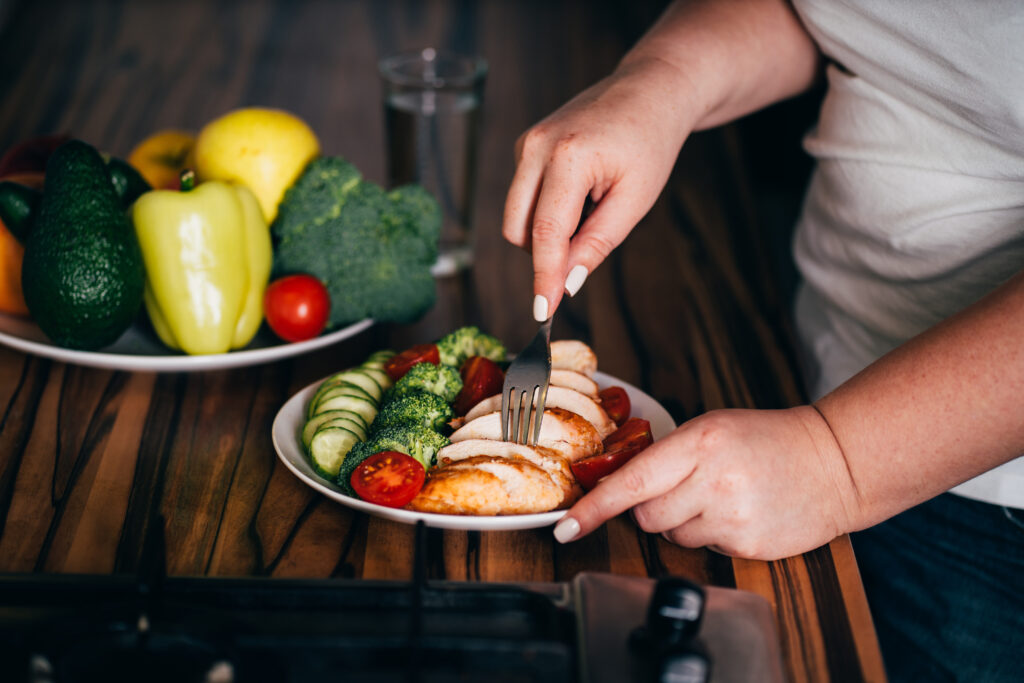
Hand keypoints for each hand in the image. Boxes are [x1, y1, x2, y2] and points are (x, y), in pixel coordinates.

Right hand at [502, 58, 693, 319]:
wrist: (649, 89)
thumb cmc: (650, 141)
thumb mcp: (635, 200)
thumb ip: (597, 243)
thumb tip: (566, 283)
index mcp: (569, 157)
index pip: (546, 233)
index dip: (543, 278)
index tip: (542, 314)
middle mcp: (535, 147)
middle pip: (518, 230)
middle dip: (545, 254)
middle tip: (587, 252)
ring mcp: (525, 143)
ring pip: (516, 217)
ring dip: (548, 232)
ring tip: (592, 209)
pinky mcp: (524, 146)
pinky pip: (523, 198)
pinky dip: (548, 210)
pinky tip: (581, 193)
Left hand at [554, 407, 863, 559]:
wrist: (834, 462)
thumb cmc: (767, 440)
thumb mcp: (711, 429)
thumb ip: (666, 456)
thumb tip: (618, 487)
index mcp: (699, 442)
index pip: (631, 482)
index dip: (594, 508)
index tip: (566, 528)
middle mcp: (713, 480)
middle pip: (646, 515)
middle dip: (654, 507)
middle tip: (687, 488)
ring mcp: (732, 516)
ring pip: (673, 536)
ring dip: (685, 522)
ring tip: (722, 497)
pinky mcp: (747, 545)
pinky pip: (704, 549)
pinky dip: (713, 535)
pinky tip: (740, 512)